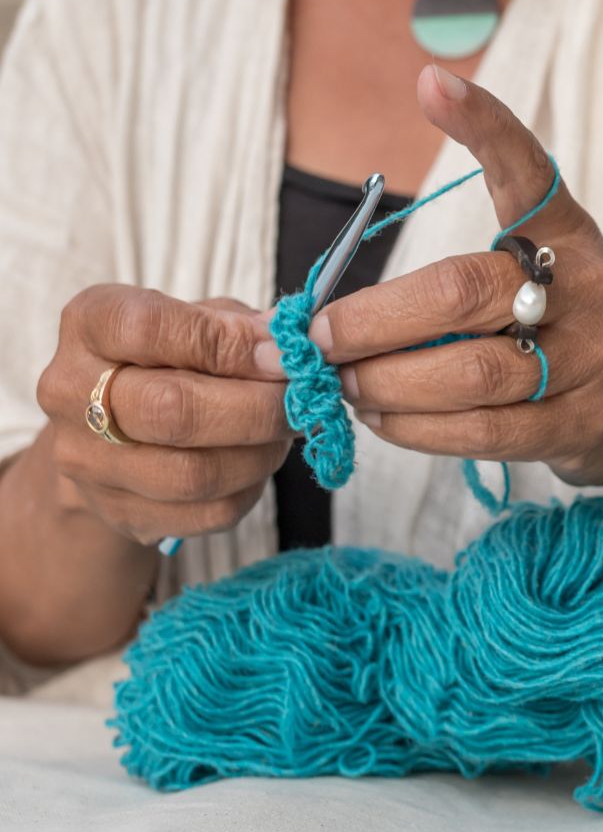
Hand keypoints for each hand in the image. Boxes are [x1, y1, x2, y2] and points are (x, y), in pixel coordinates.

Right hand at [36, 289, 291, 544]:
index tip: (286, 354)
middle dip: (258, 408)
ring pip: (194, 474)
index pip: (150, 329)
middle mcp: (70, 392)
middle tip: (304, 400)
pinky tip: (260, 463)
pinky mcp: (120, 513)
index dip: (229, 343)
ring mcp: (87, 461)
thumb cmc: (175, 358)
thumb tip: (299, 344)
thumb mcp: (202, 318)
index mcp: (91, 324)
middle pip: (173, 411)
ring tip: (287, 432)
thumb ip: (243, 326)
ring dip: (262, 454)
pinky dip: (253, 489)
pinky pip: (208, 513)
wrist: (118, 430)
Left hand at [291, 67, 602, 488]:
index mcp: (570, 236)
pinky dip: (416, 429)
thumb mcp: (538, 283)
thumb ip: (462, 284)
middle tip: (320, 338)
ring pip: (469, 372)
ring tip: (344, 385)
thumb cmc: (571, 335)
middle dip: (373, 319)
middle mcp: (587, 288)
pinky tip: (381, 420)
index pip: (529, 173)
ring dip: (386, 382)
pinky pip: (483, 430)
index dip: (485, 126)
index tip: (431, 83)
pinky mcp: (583, 423)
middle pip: (463, 291)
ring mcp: (593, 359)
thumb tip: (344, 309)